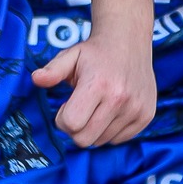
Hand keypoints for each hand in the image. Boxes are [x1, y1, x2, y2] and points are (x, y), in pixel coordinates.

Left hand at [32, 28, 154, 146]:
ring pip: (102, 141)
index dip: (62, 119)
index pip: (72, 124)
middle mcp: (120, 100)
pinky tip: (110, 110)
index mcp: (98, 85)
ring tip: (96, 106)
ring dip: (93, 129)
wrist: (129, 42)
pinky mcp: (146, 116)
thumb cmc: (94, 52)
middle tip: (78, 108)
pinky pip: (119, 139)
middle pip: (85, 139)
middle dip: (75, 128)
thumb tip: (36, 79)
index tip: (66, 104)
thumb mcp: (70, 56)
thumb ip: (52, 70)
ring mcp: (136, 109)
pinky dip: (110, 130)